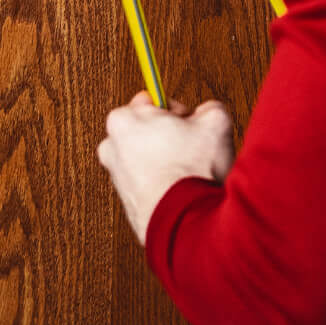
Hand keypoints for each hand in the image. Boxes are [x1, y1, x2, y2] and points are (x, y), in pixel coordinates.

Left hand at [96, 92, 234, 245]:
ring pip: (147, 158)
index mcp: (122, 121)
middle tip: (191, 148)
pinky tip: (181, 189)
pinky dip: (163, 184)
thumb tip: (208, 114)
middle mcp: (111, 148)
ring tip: (188, 172)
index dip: (176, 113)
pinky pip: (148, 183)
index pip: (150, 102)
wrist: (186, 222)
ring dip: (166, 162)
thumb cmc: (192, 172)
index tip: (189, 124)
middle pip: (145, 131)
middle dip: (169, 137)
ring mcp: (116, 177)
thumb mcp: (214, 124)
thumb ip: (208, 109)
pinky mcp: (127, 202)